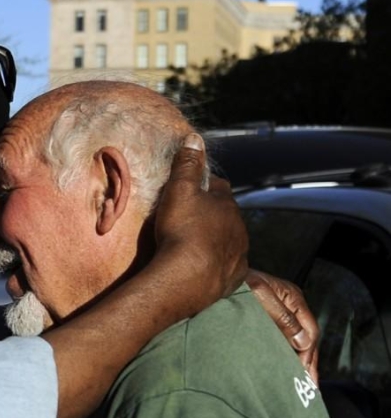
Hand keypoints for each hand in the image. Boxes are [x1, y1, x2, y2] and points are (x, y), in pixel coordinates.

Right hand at [154, 133, 248, 306]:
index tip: (191, 189)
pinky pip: (227, 267)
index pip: (219, 188)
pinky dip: (217, 264)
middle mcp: (239, 229)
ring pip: (229, 242)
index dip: (204, 187)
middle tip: (190, 219)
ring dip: (216, 240)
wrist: (186, 278)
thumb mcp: (179, 190)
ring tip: (195, 245)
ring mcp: (238, 255)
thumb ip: (187, 165)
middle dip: (212, 215)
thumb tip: (195, 139)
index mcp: (227, 205)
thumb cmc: (181, 230)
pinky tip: (204, 267)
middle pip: (226, 217)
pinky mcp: (232, 278)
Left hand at [247, 269, 319, 382]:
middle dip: (308, 362)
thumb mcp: (260, 297)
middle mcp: (290, 306)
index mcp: (293, 298)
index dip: (307, 353)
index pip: (310, 330)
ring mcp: (280, 313)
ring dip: (299, 361)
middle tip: (310, 387)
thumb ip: (282, 317)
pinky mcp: (268, 320)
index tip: (303, 374)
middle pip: (306, 338)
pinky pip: (283, 340)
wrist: (215, 279)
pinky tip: (285, 368)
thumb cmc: (237, 284)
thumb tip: (303, 341)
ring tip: (301, 383)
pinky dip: (286, 355)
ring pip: (296, 341)